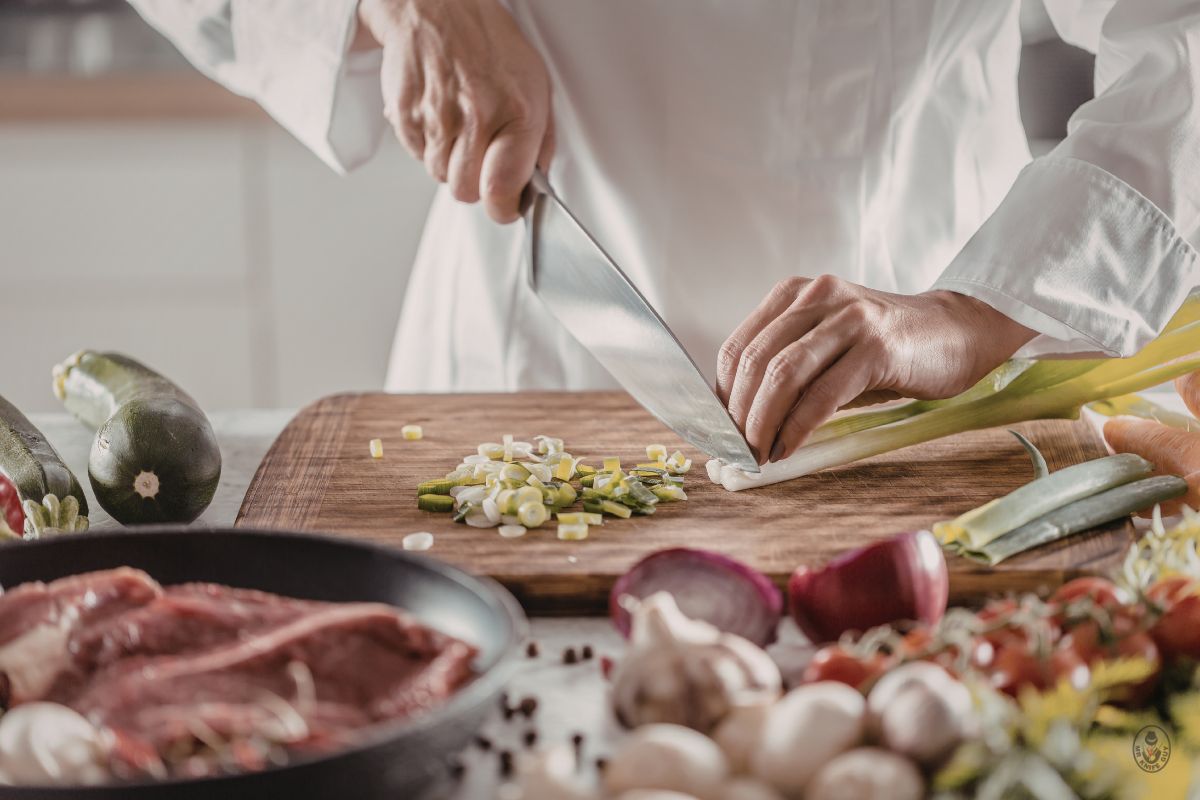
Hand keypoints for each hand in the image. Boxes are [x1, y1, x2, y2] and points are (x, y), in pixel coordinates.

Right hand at [357, 0, 553, 222]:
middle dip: (474, 182)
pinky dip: (427, 143)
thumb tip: (534, 182)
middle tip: (480, 155)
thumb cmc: (489, 43)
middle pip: (465, 191)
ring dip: (449, 161)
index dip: (503, 207)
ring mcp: (437, 118)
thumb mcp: (535, 82)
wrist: (438, 6)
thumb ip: (540, 138)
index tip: (505, 206)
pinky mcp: (406, 116)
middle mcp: (476, 117)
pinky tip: (438, 114)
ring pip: (439, 175)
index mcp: (517, 112)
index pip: (502, 189)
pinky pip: (416, 154)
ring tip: (459, 125)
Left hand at [716, 276, 1034, 463]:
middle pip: (756, 361)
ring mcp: (848, 318)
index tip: (720, 431)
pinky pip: (823, 392)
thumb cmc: (886, 349)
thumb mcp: (828, 348)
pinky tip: (788, 448)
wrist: (958, 332)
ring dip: (763, 422)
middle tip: (734, 451)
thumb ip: (789, 373)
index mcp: (795, 295)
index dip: (722, 395)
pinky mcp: (877, 346)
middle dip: (738, 414)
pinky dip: (798, 426)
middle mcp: (817, 297)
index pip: (738, 347)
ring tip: (757, 454)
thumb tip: (742, 423)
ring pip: (784, 374)